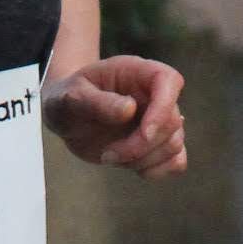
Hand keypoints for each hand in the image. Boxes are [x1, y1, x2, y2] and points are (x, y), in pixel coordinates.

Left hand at [45, 55, 186, 178]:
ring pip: (174, 145)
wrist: (67, 116)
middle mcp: (153, 95)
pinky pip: (175, 162)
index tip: (143, 133)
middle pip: (172, 122)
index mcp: (137, 72)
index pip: (169, 81)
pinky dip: (157, 171)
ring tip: (110, 157)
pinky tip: (130, 166)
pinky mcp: (156, 145)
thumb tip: (129, 109)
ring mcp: (157, 121)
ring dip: (143, 160)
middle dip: (142, 146)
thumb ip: (96, 101)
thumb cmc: (68, 99)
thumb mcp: (70, 96)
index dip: (163, 109)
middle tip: (108, 154)